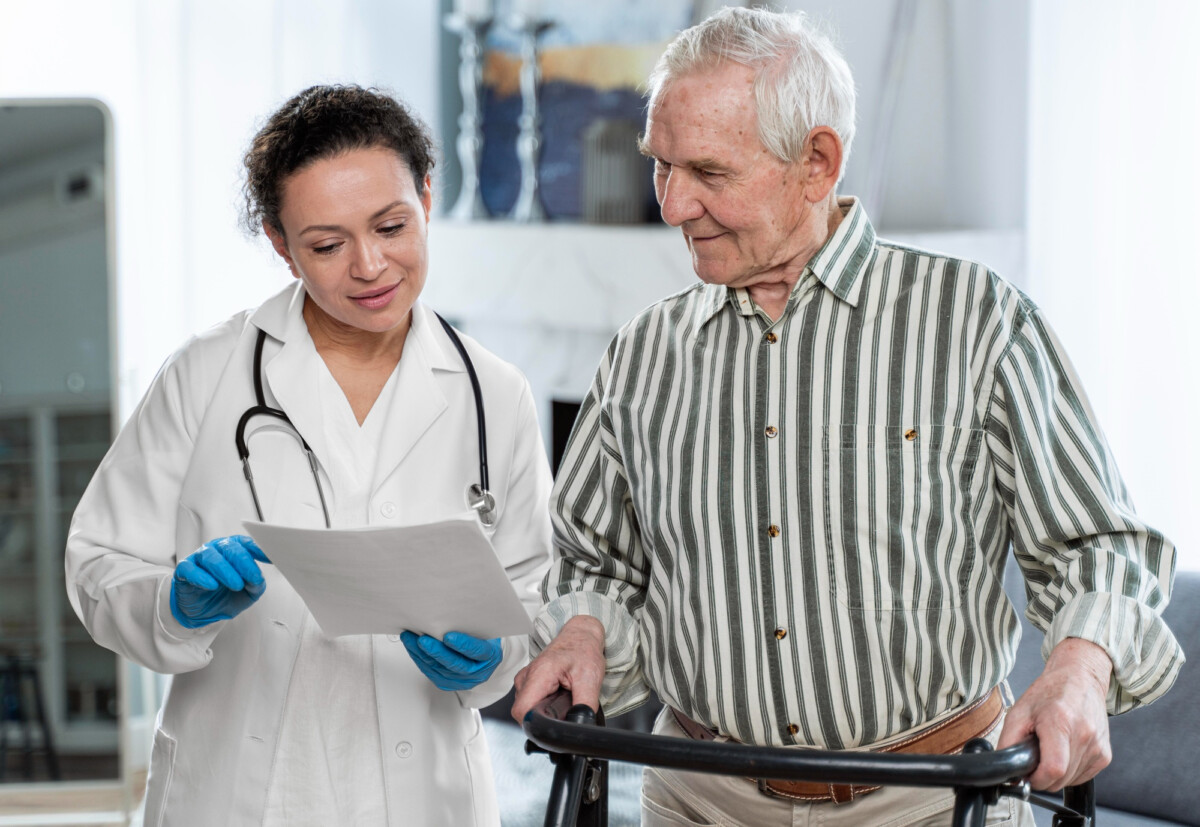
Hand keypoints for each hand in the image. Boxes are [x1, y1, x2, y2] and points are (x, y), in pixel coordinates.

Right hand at [170, 535, 270, 628]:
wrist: (202, 613)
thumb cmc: (226, 597)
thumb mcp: (248, 594)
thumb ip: (256, 585)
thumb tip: (258, 580)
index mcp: (233, 550)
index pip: (247, 544)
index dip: (259, 549)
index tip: (272, 558)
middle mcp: (216, 549)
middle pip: (230, 548)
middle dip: (244, 563)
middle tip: (253, 577)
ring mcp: (199, 558)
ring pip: (211, 557)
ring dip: (226, 570)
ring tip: (236, 585)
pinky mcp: (184, 570)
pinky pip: (191, 569)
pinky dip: (202, 577)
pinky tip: (212, 585)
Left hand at [401, 631, 502, 690]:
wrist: (483, 658)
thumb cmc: (482, 638)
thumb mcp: (484, 630)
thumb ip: (471, 625)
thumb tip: (450, 611)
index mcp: (490, 656)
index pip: (477, 651)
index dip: (463, 644)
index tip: (448, 636)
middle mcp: (476, 672)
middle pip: (455, 664)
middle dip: (436, 652)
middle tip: (422, 640)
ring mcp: (461, 680)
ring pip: (439, 668)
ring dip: (422, 653)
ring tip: (409, 638)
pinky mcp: (447, 683)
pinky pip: (431, 672)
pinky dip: (419, 659)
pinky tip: (411, 647)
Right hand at [511, 615, 605, 722]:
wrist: (580, 637)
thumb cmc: (583, 651)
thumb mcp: (590, 680)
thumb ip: (584, 705)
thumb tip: (581, 725)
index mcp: (540, 673)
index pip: (522, 711)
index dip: (536, 725)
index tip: (552, 725)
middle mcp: (526, 677)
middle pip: (524, 713)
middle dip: (544, 718)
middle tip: (563, 707)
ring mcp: (524, 679)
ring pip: (526, 709)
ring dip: (543, 711)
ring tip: (561, 697)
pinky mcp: (526, 683)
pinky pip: (529, 702)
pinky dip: (542, 704)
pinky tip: (556, 695)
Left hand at [997, 637, 1112, 790]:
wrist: (1080, 678)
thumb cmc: (1049, 692)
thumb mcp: (1018, 712)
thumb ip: (1008, 742)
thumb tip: (1007, 770)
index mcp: (1060, 722)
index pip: (1053, 769)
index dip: (1036, 779)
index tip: (1027, 775)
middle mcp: (1084, 735)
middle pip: (1061, 779)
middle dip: (1042, 776)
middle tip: (1035, 758)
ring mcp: (1098, 746)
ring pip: (1071, 780)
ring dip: (1056, 774)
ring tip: (1050, 749)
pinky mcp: (1105, 755)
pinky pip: (1082, 776)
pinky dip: (1069, 771)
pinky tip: (1063, 751)